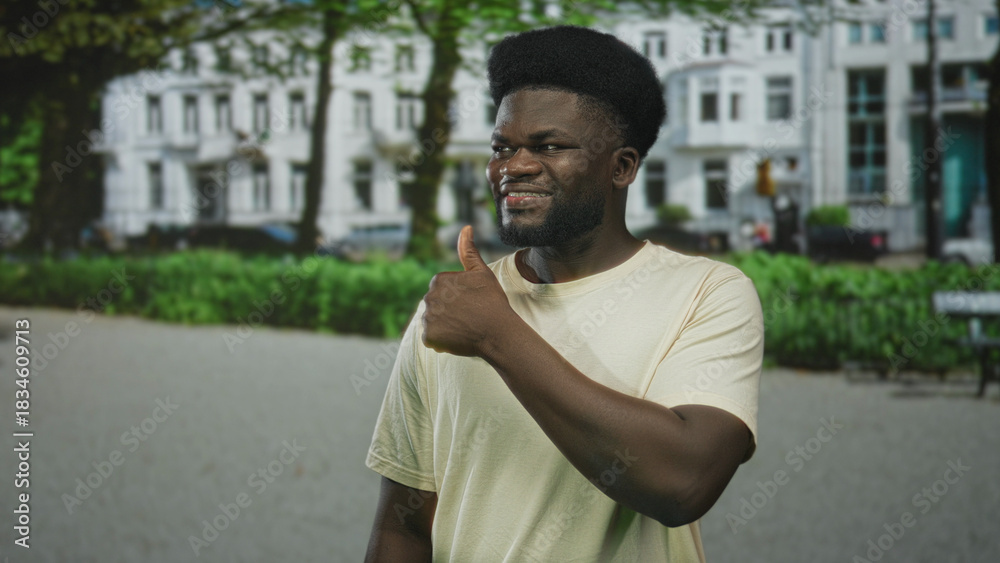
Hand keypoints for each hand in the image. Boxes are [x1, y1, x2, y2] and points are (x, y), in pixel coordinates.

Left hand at [421, 225, 513, 356]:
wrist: (498, 332)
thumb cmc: (492, 301)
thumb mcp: (481, 273)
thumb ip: (469, 251)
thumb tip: (466, 227)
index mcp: (438, 280)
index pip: (443, 292)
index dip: (459, 299)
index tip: (471, 304)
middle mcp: (429, 297)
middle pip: (437, 307)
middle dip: (450, 312)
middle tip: (470, 317)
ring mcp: (427, 318)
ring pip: (434, 322)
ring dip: (446, 326)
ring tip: (465, 328)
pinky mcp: (429, 337)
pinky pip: (432, 339)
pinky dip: (443, 341)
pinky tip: (458, 338)